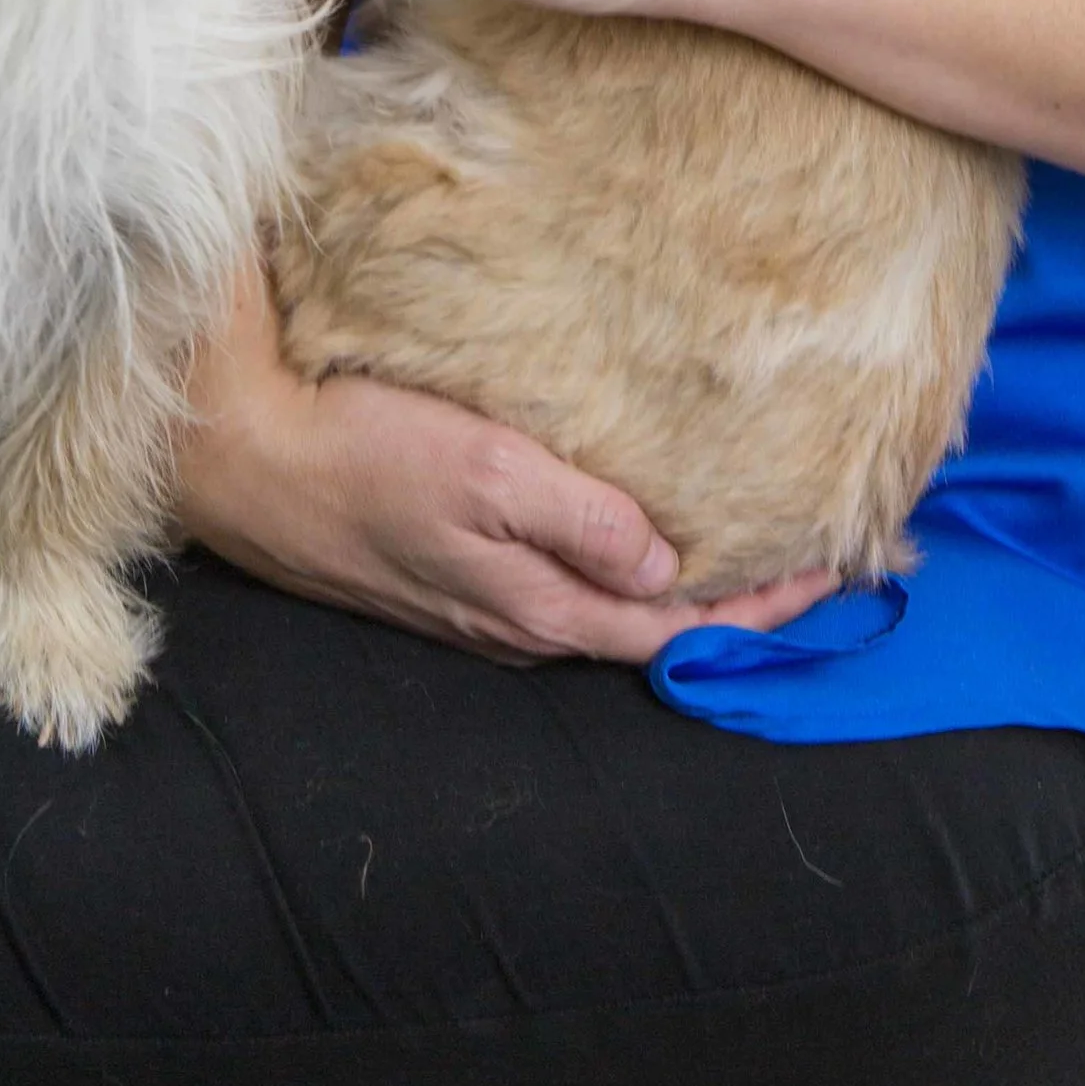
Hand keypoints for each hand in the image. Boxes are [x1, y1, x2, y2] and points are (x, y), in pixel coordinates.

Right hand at [176, 272, 833, 662]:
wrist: (246, 459)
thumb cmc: (363, 453)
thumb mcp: (486, 472)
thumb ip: (580, 522)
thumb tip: (668, 572)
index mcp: (537, 608)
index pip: (681, 631)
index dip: (764, 609)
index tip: (839, 575)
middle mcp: (516, 622)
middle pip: (651, 629)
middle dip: (734, 601)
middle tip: (810, 557)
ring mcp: (477, 602)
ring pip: (601, 606)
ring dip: (675, 583)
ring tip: (737, 538)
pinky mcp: (445, 571)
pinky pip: (555, 581)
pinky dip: (613, 563)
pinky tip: (624, 524)